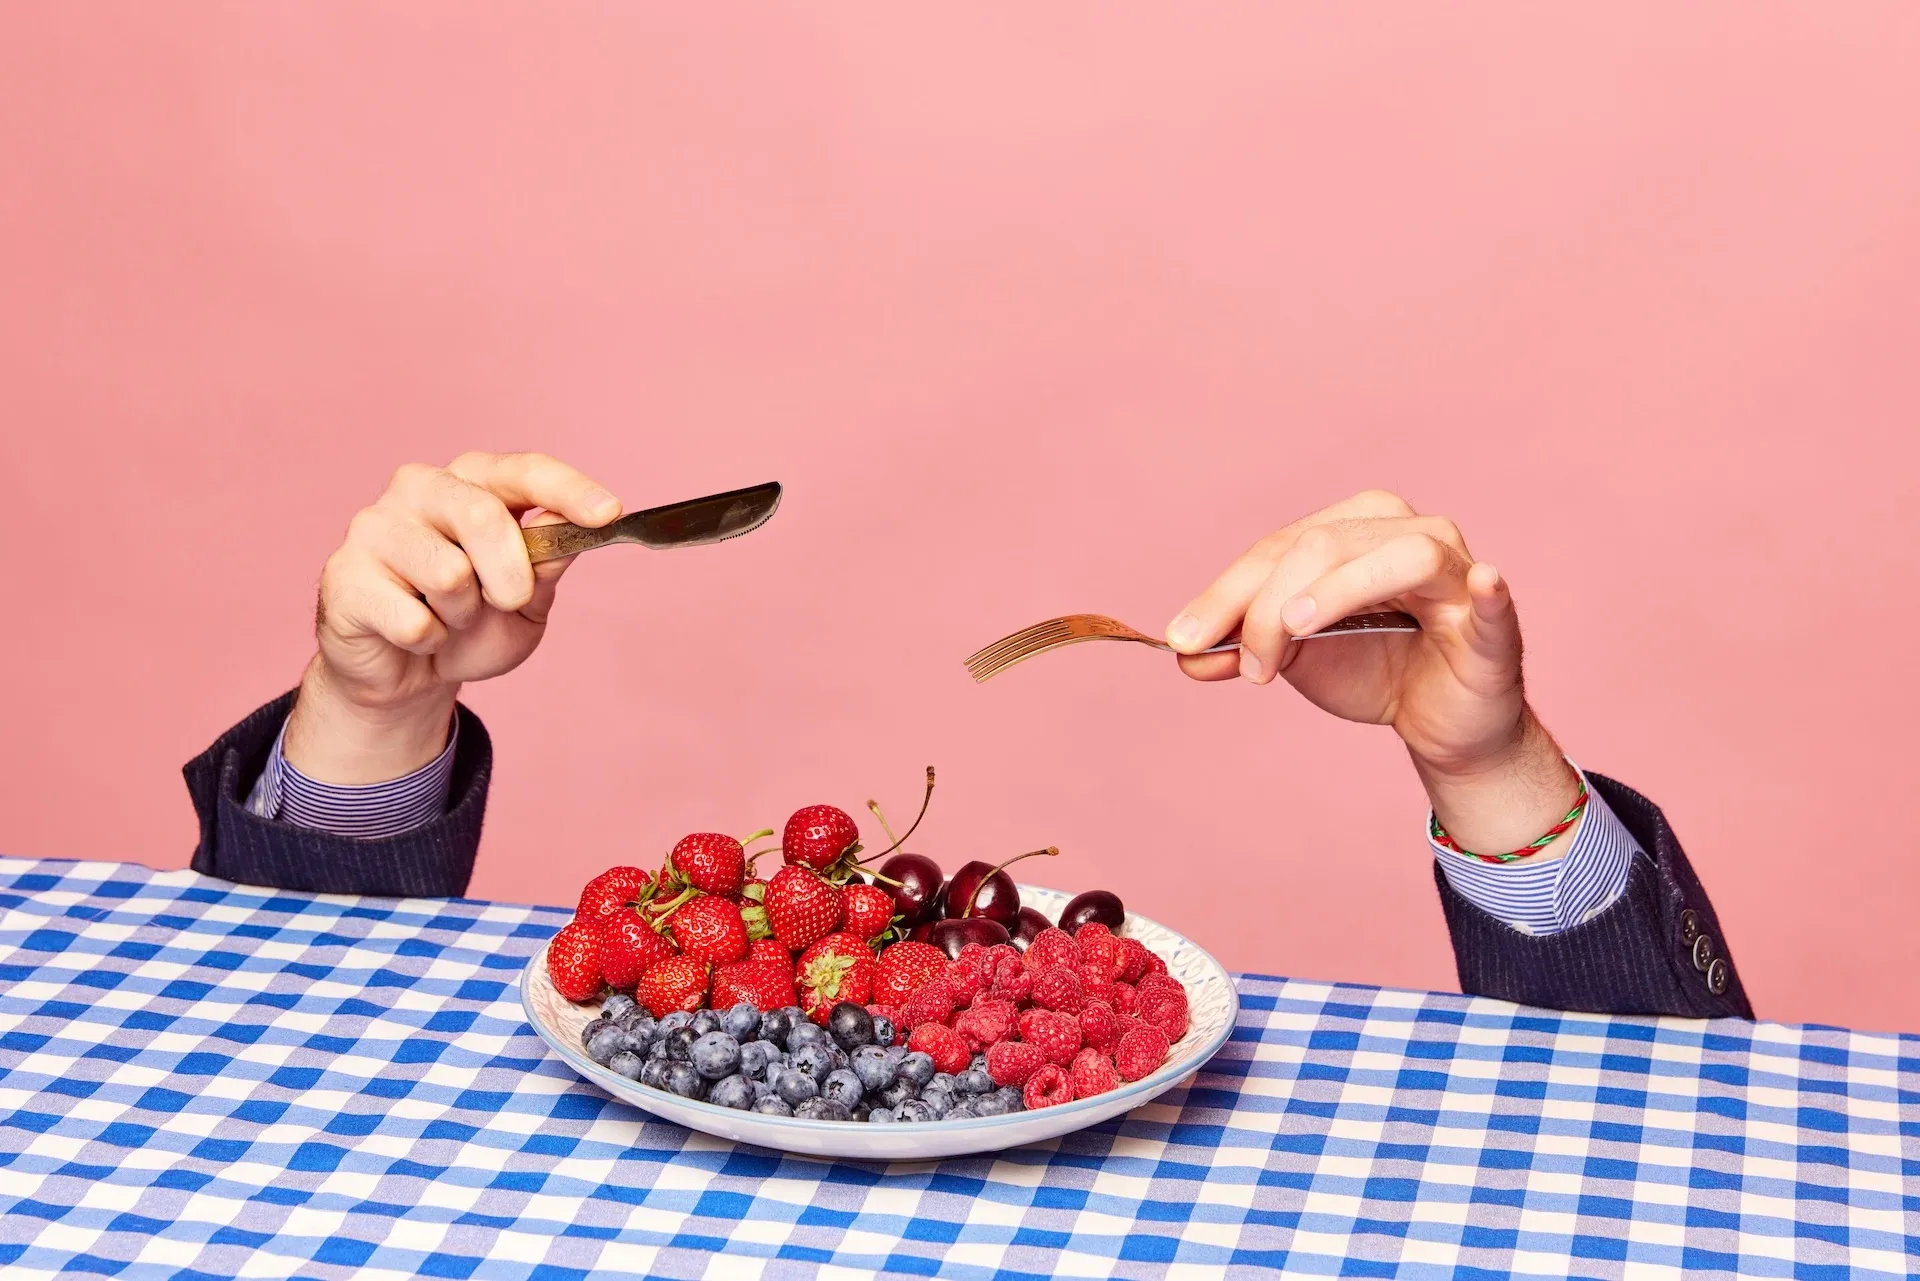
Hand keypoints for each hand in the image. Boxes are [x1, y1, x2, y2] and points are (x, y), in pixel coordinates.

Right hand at [284, 451, 620, 783]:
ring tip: (447, 617)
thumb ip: (546, 562)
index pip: (524, 470)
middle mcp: (421, 487)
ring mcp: (375, 525)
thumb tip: (564, 524)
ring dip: (463, 616)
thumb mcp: (527, 602)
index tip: (608, 513)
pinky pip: (413, 620)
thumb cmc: (472, 624)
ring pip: (448, 574)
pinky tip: (413, 634)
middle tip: (508, 603)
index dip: (568, 489)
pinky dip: (428, 642)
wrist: (407, 675)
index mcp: (473, 481)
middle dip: (510, 575)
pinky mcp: (344, 573)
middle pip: (482, 514)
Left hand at [1166, 489, 1580, 855]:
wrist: (1439, 725)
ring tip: (1297, 628)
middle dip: (1268, 606)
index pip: (1279, 548)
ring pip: (1400, 556)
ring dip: (1341, 591)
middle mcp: (1407, 532)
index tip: (1182, 640)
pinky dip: (1487, 591)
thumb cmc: (1374, 671)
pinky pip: (1492, 598)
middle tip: (1248, 666)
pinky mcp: (1493, 624)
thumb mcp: (1296, 658)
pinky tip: (1482, 582)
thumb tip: (1184, 653)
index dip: (1226, 594)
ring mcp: (1457, 573)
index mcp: (1355, 529)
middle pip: (1325, 545)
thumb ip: (1244, 646)